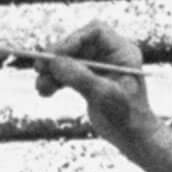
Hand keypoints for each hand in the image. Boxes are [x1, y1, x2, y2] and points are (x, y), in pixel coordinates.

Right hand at [35, 21, 160, 153]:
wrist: (132, 138)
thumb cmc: (126, 116)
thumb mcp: (104, 96)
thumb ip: (81, 77)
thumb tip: (55, 61)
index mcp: (122, 52)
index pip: (95, 32)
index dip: (74, 39)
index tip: (56, 54)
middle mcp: (110, 55)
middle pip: (77, 45)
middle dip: (57, 57)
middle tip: (39, 68)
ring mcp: (98, 67)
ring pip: (68, 60)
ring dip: (52, 71)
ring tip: (41, 87)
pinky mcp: (88, 79)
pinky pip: (66, 73)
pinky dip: (54, 81)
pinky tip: (45, 92)